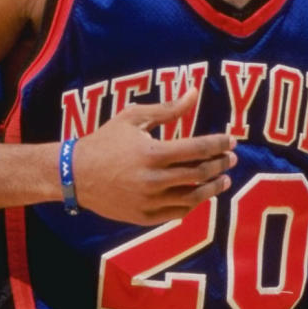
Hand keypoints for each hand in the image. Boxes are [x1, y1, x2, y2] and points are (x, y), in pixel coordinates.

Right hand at [72, 88, 236, 224]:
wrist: (75, 174)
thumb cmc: (105, 141)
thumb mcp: (134, 117)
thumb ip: (168, 108)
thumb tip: (194, 92)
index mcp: (153, 153)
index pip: (198, 149)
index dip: (219, 144)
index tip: (232, 140)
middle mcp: (153, 180)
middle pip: (200, 174)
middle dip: (221, 165)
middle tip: (232, 159)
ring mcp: (149, 201)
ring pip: (193, 198)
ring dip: (213, 188)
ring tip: (223, 180)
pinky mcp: (144, 217)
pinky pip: (177, 212)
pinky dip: (193, 204)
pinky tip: (199, 193)